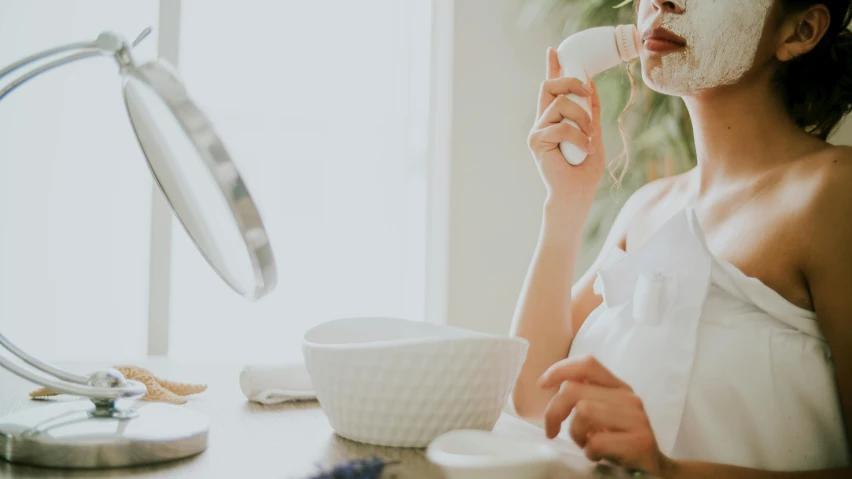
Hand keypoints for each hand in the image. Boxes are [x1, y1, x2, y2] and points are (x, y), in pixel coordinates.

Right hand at [528, 47, 605, 205]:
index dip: (552, 68)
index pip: (551, 88)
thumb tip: (590, 84)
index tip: (554, 51)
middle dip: (571, 83)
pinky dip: (577, 136)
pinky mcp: (536, 141)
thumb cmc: (584, 169)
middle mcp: (543, 122)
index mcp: (555, 119)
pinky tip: (583, 150)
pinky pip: (559, 125)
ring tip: (589, 137)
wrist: (576, 194)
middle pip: (550, 86)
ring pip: (560, 104)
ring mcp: (537, 131)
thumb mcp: (593, 133)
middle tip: (587, 95)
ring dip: (581, 118)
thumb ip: (591, 110)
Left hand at [537, 355, 673, 476]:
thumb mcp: (604, 412)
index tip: (542, 385)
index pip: (587, 363)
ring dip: (575, 434)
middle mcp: (628, 397)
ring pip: (583, 412)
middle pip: (574, 389)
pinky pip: (597, 441)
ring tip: (586, 443)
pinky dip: (590, 451)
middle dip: (554, 412)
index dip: (559, 370)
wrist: (655, 469)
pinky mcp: (639, 442)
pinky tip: (598, 455)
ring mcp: (636, 418)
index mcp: (618, 387)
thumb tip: (549, 384)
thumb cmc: (619, 440)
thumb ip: (585, 395)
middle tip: (552, 430)